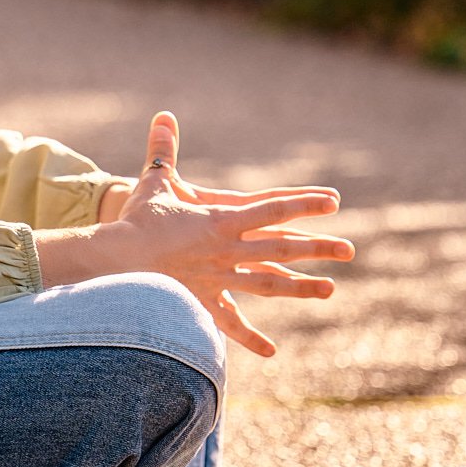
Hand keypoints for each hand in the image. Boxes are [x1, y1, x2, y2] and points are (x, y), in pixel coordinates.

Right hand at [47, 111, 351, 357]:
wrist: (116, 263)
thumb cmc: (134, 221)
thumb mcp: (153, 182)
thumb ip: (162, 149)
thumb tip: (163, 115)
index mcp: (220, 219)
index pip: (271, 208)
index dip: (303, 203)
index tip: (333, 202)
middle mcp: (227, 250)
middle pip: (280, 247)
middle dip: (317, 247)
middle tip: (349, 249)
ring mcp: (218, 278)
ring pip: (267, 283)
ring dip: (300, 287)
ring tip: (330, 290)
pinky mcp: (202, 301)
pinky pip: (231, 321)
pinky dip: (249, 337)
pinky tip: (270, 351)